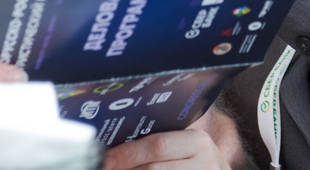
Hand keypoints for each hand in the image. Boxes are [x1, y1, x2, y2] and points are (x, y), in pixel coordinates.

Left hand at [103, 127, 230, 169]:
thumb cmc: (196, 163)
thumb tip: (116, 150)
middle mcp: (205, 163)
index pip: (158, 146)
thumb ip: (161, 146)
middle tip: (105, 169)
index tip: (106, 160)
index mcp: (197, 142)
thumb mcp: (186, 149)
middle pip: (153, 169)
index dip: (128, 154)